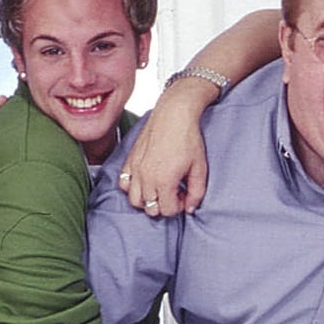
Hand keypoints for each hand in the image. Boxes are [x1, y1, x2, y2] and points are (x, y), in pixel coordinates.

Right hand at [117, 79, 214, 215]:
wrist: (174, 114)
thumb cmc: (188, 138)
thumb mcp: (200, 168)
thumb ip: (197, 193)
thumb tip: (191, 209)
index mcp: (164, 181)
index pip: (167, 210)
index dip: (179, 206)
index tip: (184, 194)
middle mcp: (146, 177)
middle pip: (150, 208)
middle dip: (164, 204)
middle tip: (174, 191)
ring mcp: (135, 168)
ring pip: (134, 200)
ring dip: (147, 199)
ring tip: (159, 188)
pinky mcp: (130, 159)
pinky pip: (123, 183)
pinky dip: (132, 186)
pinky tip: (146, 179)